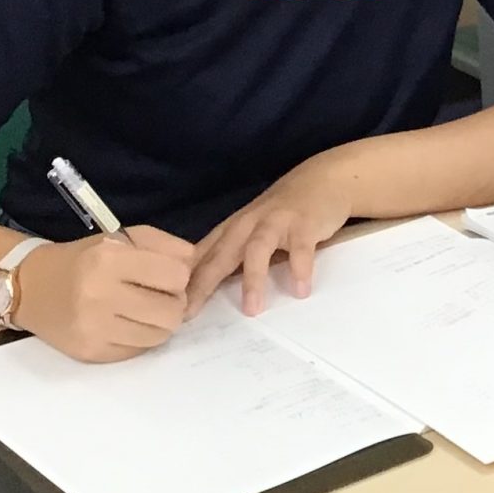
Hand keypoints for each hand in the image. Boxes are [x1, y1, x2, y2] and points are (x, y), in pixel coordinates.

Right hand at [12, 227, 193, 362]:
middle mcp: (100, 295)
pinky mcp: (90, 353)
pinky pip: (138, 351)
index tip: (164, 276)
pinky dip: (138, 339)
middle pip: (173, 311)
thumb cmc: (83, 259)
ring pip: (160, 336)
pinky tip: (123, 325)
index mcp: (109, 260)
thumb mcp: (122, 238)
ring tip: (141, 311)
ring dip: (158, 324)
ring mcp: (94, 328)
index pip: (177, 276)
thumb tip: (194, 264)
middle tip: (156, 297)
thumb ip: (165, 245)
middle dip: (172, 304)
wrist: (29, 287)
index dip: (177, 277)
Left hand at [187, 159, 355, 314]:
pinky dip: (299, 267)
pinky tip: (301, 290)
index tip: (168, 309)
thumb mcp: (253, 229)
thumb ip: (233, 254)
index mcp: (232, 230)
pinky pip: (300, 248)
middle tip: (189, 313)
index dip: (183, 282)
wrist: (325, 178)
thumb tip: (205, 290)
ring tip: (252, 310)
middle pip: (220, 255)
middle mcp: (248, 224)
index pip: (201, 258)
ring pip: (257, 249)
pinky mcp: (304, 223)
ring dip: (253, 279)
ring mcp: (276, 222)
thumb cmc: (285, 212)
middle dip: (203, 284)